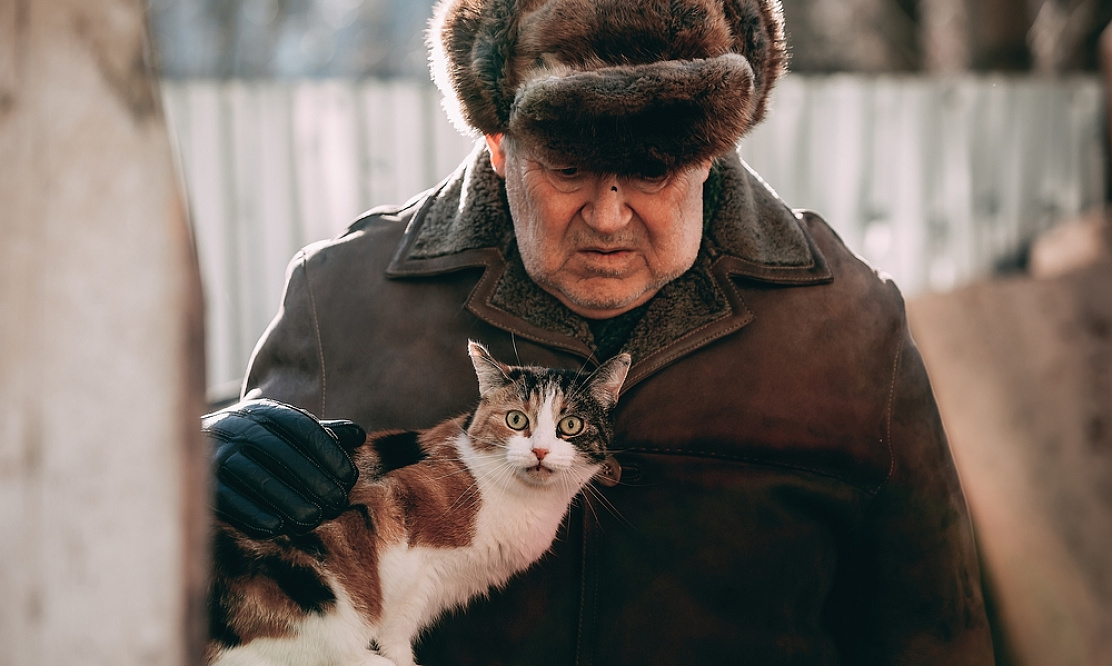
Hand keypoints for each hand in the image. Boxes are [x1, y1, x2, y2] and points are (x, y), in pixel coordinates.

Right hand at [203, 398, 363, 538]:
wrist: (189, 457)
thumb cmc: (255, 450)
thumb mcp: (286, 436)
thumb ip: (321, 435)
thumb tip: (358, 435)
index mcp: (263, 412)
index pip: (300, 426)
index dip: (328, 452)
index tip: (349, 477)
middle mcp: (237, 426)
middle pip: (280, 452)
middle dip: (312, 479)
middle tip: (337, 504)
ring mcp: (215, 451)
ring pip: (254, 475)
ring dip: (286, 499)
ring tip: (313, 519)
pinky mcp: (199, 480)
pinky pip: (226, 497)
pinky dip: (251, 513)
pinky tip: (276, 529)